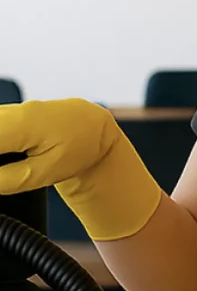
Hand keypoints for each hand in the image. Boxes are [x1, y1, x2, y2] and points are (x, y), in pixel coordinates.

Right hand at [0, 99, 160, 240]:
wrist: (93, 128)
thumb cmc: (77, 148)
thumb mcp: (45, 173)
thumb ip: (9, 179)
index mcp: (21, 125)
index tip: (0, 176)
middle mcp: (11, 112)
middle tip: (4, 175)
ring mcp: (7, 111)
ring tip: (7, 168)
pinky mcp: (6, 115)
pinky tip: (6, 158)